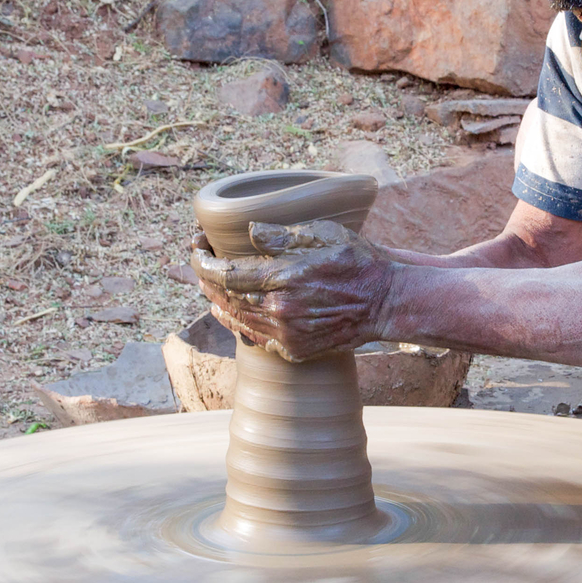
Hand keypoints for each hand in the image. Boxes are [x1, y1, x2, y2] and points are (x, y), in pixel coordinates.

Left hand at [190, 219, 396, 360]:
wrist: (385, 302)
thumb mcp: (323, 235)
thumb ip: (282, 236)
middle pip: (226, 298)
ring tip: (209, 291)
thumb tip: (249, 232)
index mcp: (282, 279)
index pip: (225, 274)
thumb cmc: (356, 262)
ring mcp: (287, 335)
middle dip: (207, 281)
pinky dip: (240, 325)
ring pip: (238, 320)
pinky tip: (234, 314)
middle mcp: (279, 311)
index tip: (196, 250)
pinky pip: (257, 339)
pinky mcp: (296, 350)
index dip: (203, 263)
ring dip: (219, 304)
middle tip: (200, 266)